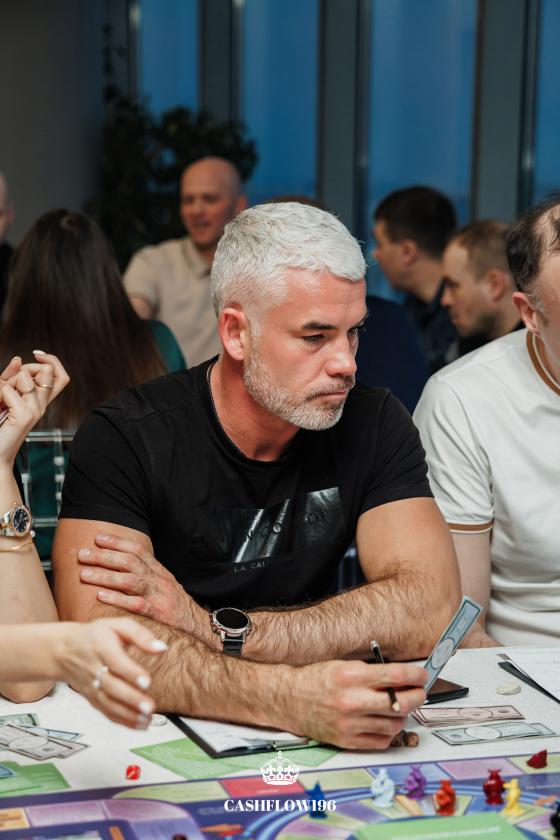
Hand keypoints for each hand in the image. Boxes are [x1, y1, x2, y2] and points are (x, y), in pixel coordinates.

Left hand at [0, 351, 68, 467]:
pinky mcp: (25, 415)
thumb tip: (18, 360)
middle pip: (46, 370)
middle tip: (8, 387)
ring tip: (1, 401)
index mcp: (41, 402)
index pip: (61, 376)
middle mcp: (42, 405)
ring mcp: (35, 410)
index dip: (52, 360)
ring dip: (6, 382)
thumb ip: (10, 377)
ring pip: (25, 375)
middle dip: (23, 369)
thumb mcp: (3, 396)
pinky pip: (8, 389)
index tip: (37, 354)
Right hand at [54, 617, 167, 727]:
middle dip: (131, 699)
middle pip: (111, 686)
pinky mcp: (92, 698)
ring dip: (127, 714)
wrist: (64, 650)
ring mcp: (91, 686)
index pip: (116, 662)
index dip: (131, 673)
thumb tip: (162, 648)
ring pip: (108, 703)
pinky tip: (139, 724)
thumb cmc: (96, 636)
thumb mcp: (118, 625)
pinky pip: (106, 711)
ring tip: (147, 718)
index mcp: (101, 646)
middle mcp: (93, 668)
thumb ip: (140, 635)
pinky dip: (122, 720)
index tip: (147, 682)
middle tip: (149, 707)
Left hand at [78, 533, 203, 633]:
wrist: (198, 625)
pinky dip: (116, 599)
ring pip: (130, 580)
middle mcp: (158, 580)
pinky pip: (135, 604)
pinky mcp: (156, 613)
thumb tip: (123, 565)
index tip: (98, 538)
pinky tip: (100, 596)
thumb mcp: (164, 584)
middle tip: (82, 554)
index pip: (137, 550)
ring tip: (84, 574)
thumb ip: (146, 574)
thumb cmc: (176, 606)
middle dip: (104, 556)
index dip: (117, 542)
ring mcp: (157, 596)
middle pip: (129, 562)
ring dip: (105, 576)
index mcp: (158, 571)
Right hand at [285, 660, 426, 749]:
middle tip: (419, 693)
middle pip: (400, 703)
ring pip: (394, 724)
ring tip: (398, 708)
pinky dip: (389, 732)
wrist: (289, 699)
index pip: (396, 675)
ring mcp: (350, 723)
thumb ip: (373, 673)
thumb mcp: (344, 666)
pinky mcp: (347, 740)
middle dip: (417, 697)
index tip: (422, 676)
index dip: (416, 676)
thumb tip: (402, 679)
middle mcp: (352, 700)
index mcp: (351, 676)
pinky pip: (381, 741)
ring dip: (403, 716)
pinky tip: (384, 722)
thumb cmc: (316, 680)